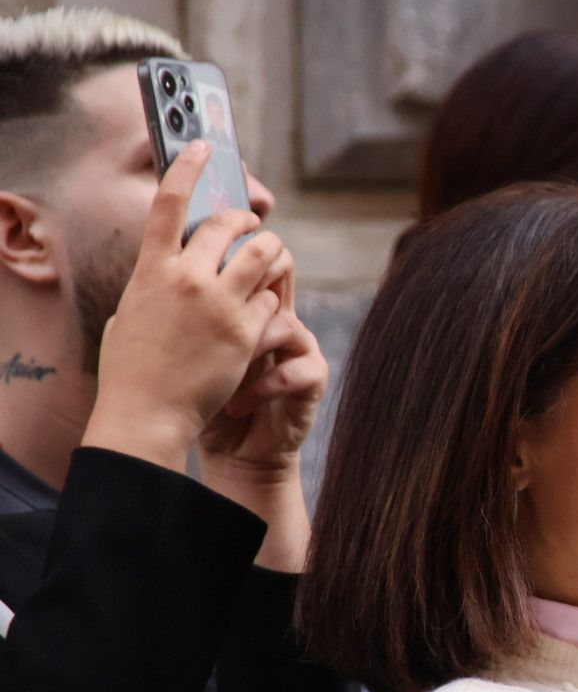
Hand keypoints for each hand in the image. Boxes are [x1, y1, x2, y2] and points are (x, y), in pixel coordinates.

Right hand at [82, 140, 287, 472]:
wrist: (149, 413)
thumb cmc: (131, 370)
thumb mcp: (128, 315)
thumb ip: (150, 287)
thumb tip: (162, 276)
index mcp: (151, 269)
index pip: (169, 202)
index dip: (188, 167)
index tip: (204, 148)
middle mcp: (186, 278)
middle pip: (228, 223)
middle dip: (245, 221)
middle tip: (252, 228)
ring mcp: (219, 303)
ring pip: (264, 254)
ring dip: (272, 251)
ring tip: (273, 258)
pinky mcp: (246, 330)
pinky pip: (273, 298)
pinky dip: (274, 298)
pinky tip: (267, 309)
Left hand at [196, 261, 327, 479]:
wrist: (233, 450)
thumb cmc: (200, 396)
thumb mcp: (183, 343)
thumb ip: (175, 307)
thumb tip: (151, 270)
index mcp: (241, 301)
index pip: (243, 252)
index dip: (228, 241)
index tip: (198, 255)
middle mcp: (274, 314)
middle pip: (278, 265)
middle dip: (252, 278)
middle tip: (224, 300)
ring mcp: (296, 344)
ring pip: (283, 321)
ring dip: (250, 348)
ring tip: (224, 373)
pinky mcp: (312, 377)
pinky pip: (293, 368)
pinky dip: (262, 387)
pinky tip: (237, 405)